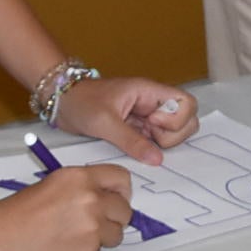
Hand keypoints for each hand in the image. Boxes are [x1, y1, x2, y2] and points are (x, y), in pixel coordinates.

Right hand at [0, 162, 133, 250]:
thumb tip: (109, 196)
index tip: (115, 198)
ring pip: (115, 236)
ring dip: (100, 238)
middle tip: (91, 222)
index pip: (122, 179)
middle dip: (112, 217)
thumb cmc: (16, 211)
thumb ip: (84, 186)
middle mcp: (92, 202)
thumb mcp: (53, 183)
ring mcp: (91, 232)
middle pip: (124, 211)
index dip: (120, 191)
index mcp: (81, 178)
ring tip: (70, 237)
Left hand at [57, 74, 201, 164]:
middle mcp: (154, 103)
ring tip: (136, 141)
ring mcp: (149, 117)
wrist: (62, 103)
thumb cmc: (81, 102)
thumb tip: (157, 159)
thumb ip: (131, 140)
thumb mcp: (104, 122)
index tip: (150, 123)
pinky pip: (157, 141)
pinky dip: (150, 148)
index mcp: (150, 91)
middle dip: (173, 135)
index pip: (186, 102)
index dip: (175, 119)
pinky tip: (132, 147)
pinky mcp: (140, 129)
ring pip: (174, 133)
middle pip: (188, 119)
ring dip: (162, 143)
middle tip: (148, 137)